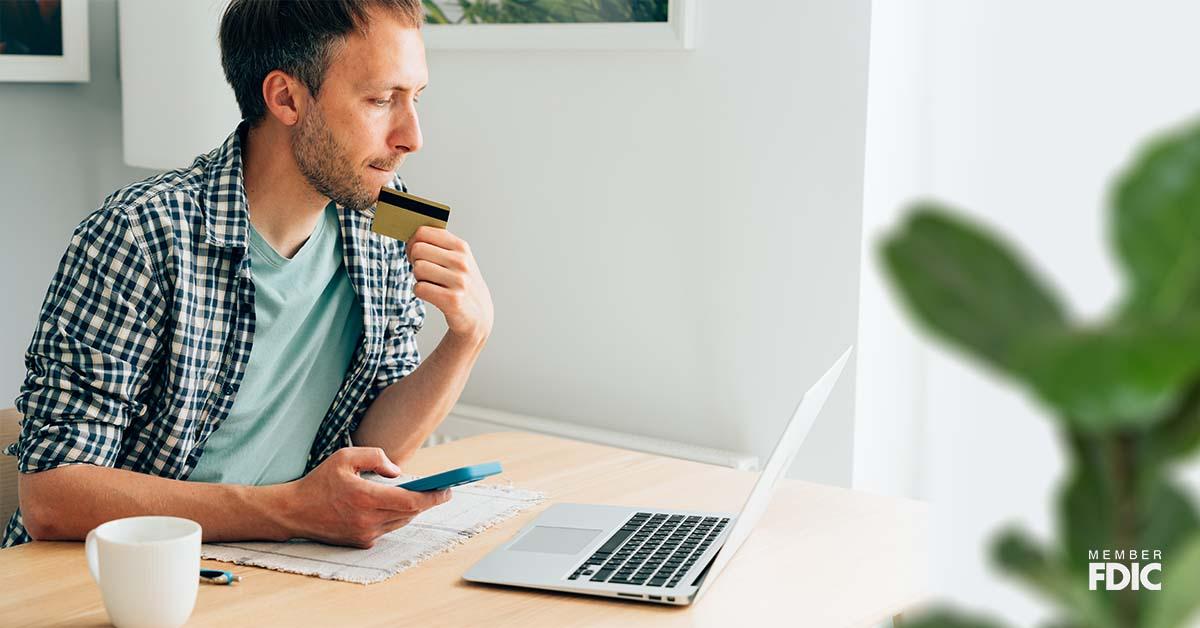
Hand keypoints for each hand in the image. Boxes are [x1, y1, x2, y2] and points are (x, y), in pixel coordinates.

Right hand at [283, 447, 450, 548]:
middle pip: (410, 513)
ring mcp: (365, 534)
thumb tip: (399, 473)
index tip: (448, 490)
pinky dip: (394, 516)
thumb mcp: (345, 457)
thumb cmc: (320, 482)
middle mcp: (367, 520)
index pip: (410, 502)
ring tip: (420, 494)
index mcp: (365, 498)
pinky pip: (387, 528)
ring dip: (411, 509)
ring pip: (400, 521)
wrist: (294, 512)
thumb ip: (375, 458)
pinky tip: (393, 505)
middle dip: (427, 501)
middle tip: (440, 489)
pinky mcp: (361, 543)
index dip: (433, 497)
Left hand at [406, 226, 493, 341]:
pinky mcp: (452, 300)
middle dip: (414, 261)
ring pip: (418, 268)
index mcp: (461, 247)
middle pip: (417, 249)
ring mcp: (458, 281)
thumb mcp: (458, 259)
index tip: (416, 253)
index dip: (413, 242)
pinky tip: (433, 294)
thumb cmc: (463, 284)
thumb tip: (412, 236)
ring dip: (418, 278)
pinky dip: (421, 292)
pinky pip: (419, 288)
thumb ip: (439, 245)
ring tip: (431, 283)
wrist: (478, 315)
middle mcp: (461, 261)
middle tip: (423, 271)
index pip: (423, 232)